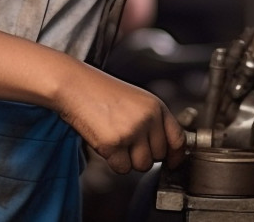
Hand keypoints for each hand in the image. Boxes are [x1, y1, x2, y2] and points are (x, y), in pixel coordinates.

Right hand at [53, 63, 185, 173]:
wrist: (75, 85)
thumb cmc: (101, 91)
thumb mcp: (136, 100)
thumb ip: (153, 121)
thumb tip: (166, 147)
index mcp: (156, 106)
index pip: (178, 139)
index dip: (176, 155)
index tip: (173, 162)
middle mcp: (147, 119)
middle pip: (159, 156)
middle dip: (144, 154)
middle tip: (128, 141)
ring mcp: (131, 131)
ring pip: (142, 166)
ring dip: (129, 159)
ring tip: (116, 139)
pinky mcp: (114, 144)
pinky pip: (122, 168)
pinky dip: (113, 161)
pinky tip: (106, 142)